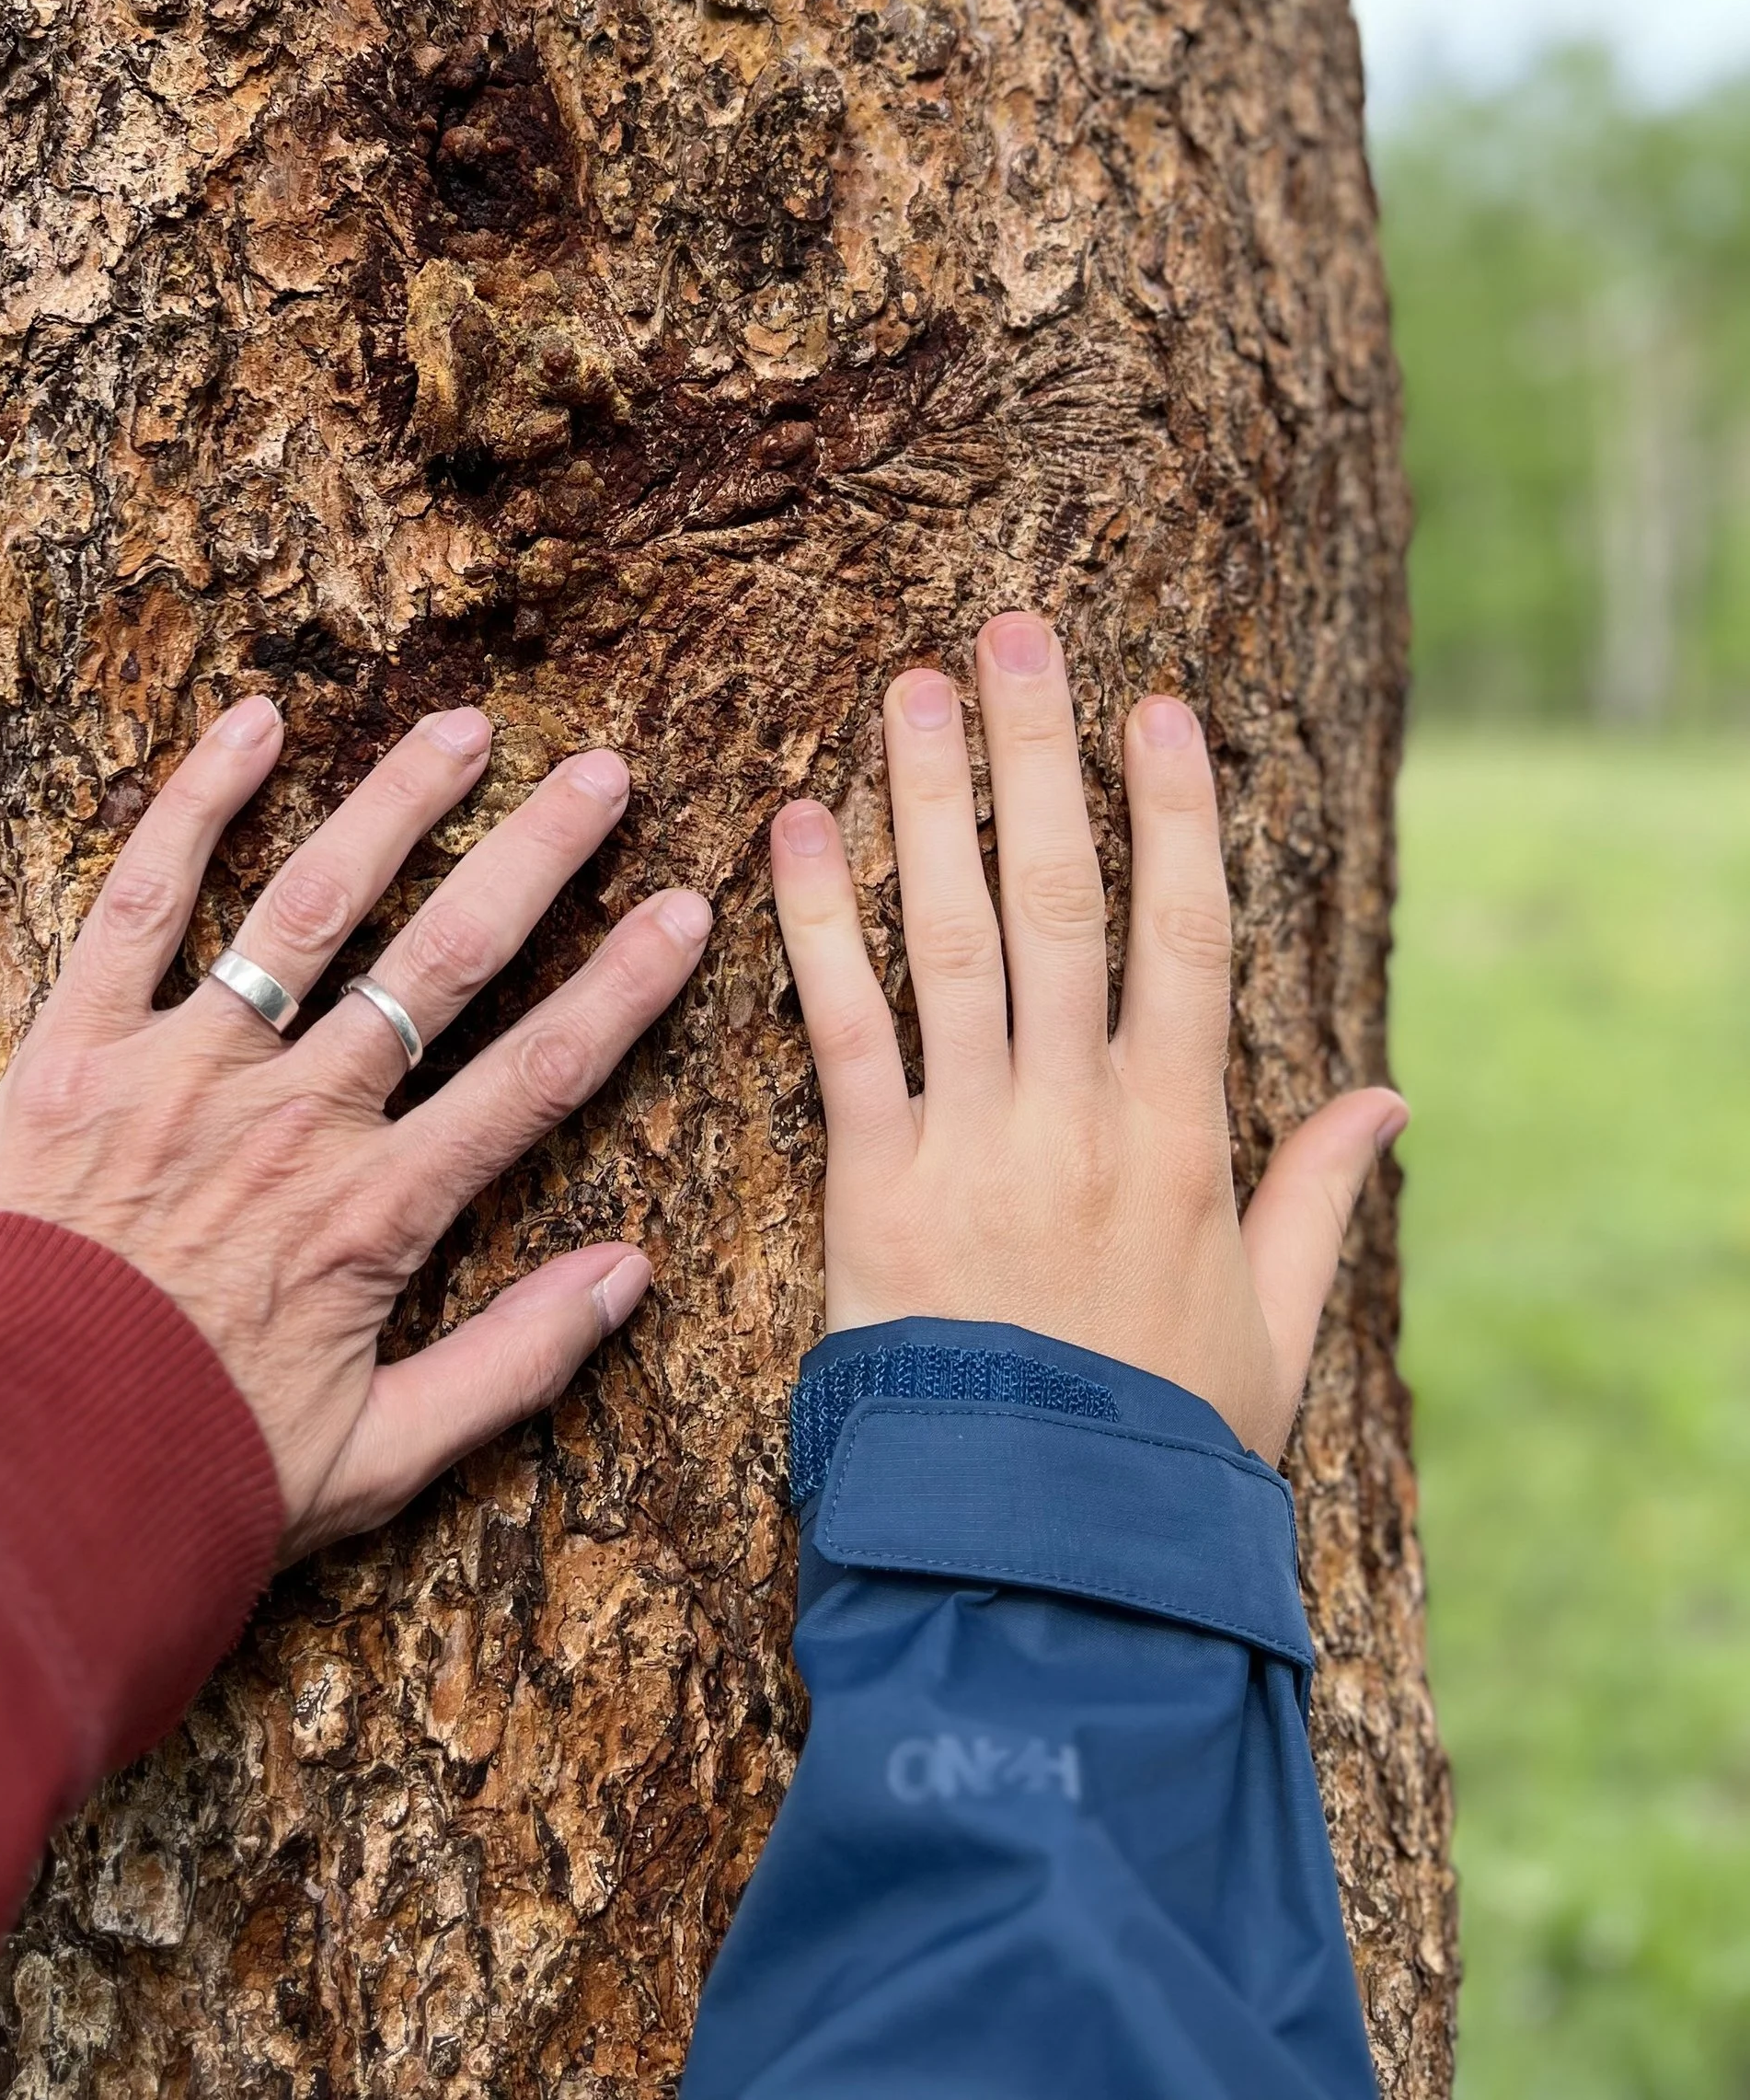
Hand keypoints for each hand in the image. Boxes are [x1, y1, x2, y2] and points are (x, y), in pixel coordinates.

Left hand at [0, 697, 707, 1558]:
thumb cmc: (187, 1476)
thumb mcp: (377, 1461)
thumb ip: (513, 1365)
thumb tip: (631, 1276)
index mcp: (375, 1215)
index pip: (535, 1075)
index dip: (622, 987)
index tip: (686, 910)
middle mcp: (297, 1120)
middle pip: (442, 958)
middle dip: (535, 856)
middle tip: (603, 774)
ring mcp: (185, 1070)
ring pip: (310, 905)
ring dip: (395, 805)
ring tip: (464, 727)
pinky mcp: (78, 1047)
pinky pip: (142, 901)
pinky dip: (196, 802)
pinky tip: (255, 722)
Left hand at [769, 614, 1404, 1461]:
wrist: (1043, 1552)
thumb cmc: (1160, 1440)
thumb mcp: (1272, 1321)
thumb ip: (1319, 1196)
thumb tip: (1392, 1099)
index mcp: (1183, 1135)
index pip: (1186, 935)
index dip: (1173, 813)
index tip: (1158, 705)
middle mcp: (1080, 1114)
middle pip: (1062, 898)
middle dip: (1039, 756)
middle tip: (1015, 634)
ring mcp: (974, 1142)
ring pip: (952, 937)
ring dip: (928, 801)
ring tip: (906, 686)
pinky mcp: (873, 1188)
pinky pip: (843, 1030)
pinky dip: (816, 924)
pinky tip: (793, 829)